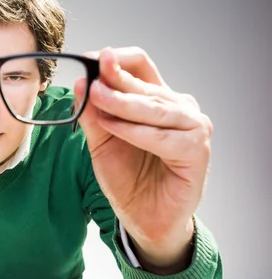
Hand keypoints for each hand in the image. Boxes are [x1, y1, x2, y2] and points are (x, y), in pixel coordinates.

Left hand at [75, 47, 212, 273]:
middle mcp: (178, 108)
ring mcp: (192, 127)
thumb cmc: (128, 179)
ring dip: (123, 103)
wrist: (144, 218)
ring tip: (96, 97)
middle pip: (146, 84)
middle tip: (91, 77)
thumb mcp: (101, 143)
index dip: (115, 61)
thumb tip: (82, 83)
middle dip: (115, 80)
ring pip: (156, 107)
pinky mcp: (197, 151)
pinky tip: (114, 127)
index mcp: (156, 100)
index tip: (90, 59)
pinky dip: (136, 131)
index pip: (140, 67)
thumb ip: (93, 115)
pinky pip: (163, 136)